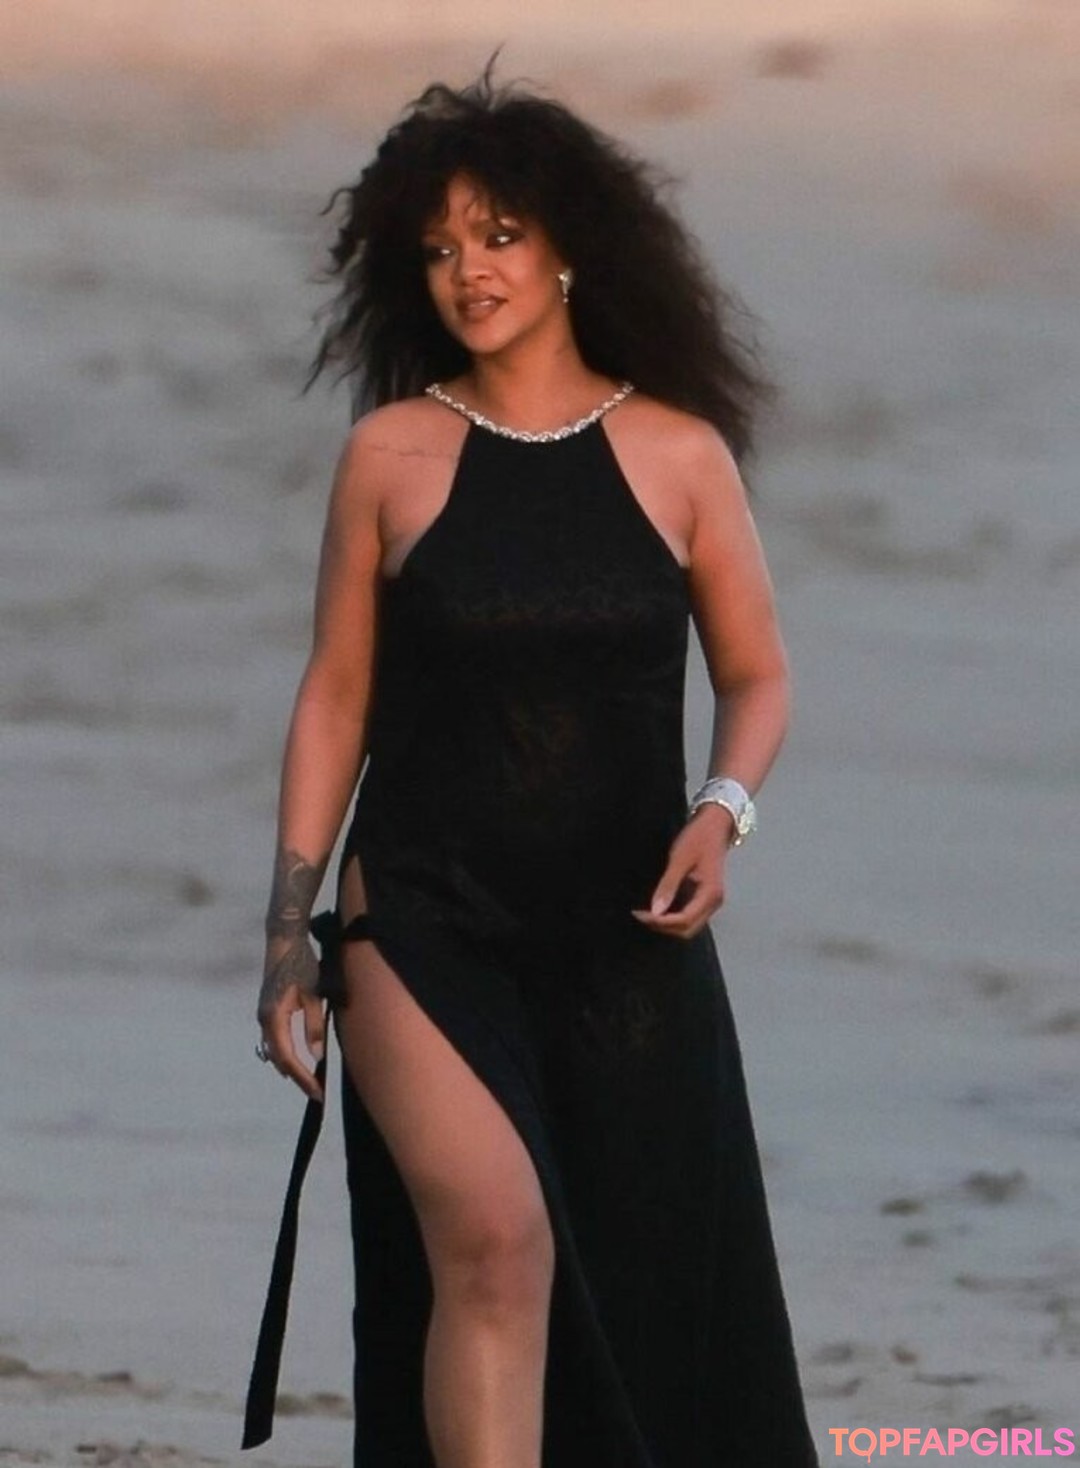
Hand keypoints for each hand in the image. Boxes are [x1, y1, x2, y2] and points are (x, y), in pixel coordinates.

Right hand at [256, 929, 325, 1101]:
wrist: (283, 938)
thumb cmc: (302, 963)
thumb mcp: (314, 994)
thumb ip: (314, 1025)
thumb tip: (316, 1056)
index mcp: (274, 1017)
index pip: (288, 1058)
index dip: (302, 1077)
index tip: (317, 1093)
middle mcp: (264, 1020)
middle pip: (279, 1059)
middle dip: (297, 1077)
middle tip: (316, 1092)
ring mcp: (263, 1015)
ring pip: (275, 1050)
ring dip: (291, 1066)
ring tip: (309, 1081)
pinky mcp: (268, 1009)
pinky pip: (275, 1039)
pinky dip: (286, 1053)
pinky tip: (297, 1059)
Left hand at [630, 804, 733, 939]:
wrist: (715, 825)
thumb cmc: (698, 838)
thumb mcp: (680, 859)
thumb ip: (668, 886)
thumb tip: (655, 911)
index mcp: (710, 894)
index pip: (684, 920)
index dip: (661, 922)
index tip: (640, 914)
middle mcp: (713, 903)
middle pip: (687, 929)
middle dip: (663, 927)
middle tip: (640, 915)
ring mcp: (710, 902)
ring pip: (688, 925)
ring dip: (667, 924)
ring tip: (646, 913)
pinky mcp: (704, 897)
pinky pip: (688, 915)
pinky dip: (672, 916)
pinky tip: (657, 908)